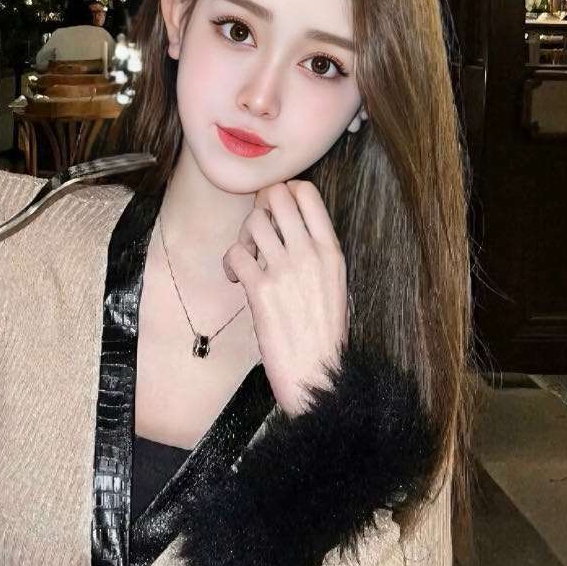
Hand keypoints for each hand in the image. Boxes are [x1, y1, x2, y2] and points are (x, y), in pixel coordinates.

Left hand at [223, 181, 347, 416]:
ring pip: (253, 221)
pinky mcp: (260, 290)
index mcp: (331, 251)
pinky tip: (237, 277)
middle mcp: (309, 253)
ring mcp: (285, 270)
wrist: (317, 372)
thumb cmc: (324, 333)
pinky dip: (230, 262)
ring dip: (244, 235)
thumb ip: (317, 252)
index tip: (276, 211)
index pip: (307, 193)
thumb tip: (292, 227)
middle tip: (258, 229)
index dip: (285, 193)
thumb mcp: (336, 284)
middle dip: (261, 207)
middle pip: (276, 196)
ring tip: (248, 257)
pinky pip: (235, 254)